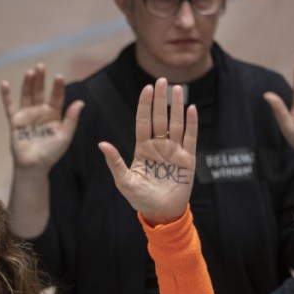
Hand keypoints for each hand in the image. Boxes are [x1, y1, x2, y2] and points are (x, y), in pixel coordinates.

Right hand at [0, 63, 83, 171]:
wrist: (33, 166)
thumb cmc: (51, 153)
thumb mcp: (64, 137)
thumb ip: (71, 119)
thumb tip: (80, 102)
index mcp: (54, 115)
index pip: (56, 97)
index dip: (57, 87)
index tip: (59, 77)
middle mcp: (40, 112)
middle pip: (40, 92)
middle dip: (41, 79)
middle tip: (41, 66)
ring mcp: (27, 115)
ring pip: (27, 95)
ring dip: (28, 84)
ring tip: (30, 72)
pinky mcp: (15, 121)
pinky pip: (10, 106)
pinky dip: (6, 96)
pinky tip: (4, 84)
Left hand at [98, 78, 195, 223]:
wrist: (160, 213)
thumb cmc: (140, 199)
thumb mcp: (124, 181)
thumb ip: (115, 162)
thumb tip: (101, 144)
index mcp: (142, 149)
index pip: (143, 122)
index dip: (145, 105)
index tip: (147, 88)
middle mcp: (159, 146)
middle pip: (160, 118)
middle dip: (160, 100)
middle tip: (162, 80)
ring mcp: (174, 151)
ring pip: (176, 124)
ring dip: (176, 107)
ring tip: (177, 89)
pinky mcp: (187, 159)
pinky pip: (190, 138)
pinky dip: (191, 124)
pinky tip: (191, 109)